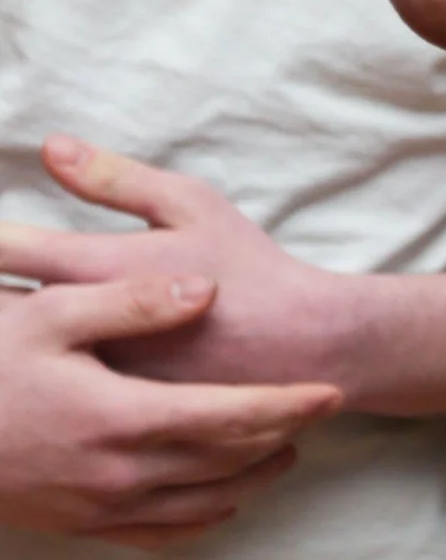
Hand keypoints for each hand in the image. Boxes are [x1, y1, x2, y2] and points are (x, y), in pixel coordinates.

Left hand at [0, 138, 354, 392]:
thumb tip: (51, 147)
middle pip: (6, 310)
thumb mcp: (189, 204)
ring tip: (4, 330)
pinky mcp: (116, 413)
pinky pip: (62, 390)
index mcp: (102, 268)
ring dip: (11, 339)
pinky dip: (44, 377)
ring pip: (29, 355)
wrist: (302, 348)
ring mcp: (100, 376)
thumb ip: (115, 178)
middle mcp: (89, 327)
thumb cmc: (246, 265)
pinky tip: (33, 374)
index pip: (12, 250)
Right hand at [0, 266, 338, 547]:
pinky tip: (217, 499)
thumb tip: (204, 292)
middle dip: (280, 437)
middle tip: (320, 414)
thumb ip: (133, 301)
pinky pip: (158, 535)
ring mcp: (97, 509)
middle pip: (227, 462)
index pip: (231, 415)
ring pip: (201, 504)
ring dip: (250, 479)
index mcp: (121, 417)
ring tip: (282, 451)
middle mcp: (118, 474)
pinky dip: (201, 517)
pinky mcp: (77, 527)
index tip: (332, 391)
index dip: (288, 404)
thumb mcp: (53, 313)